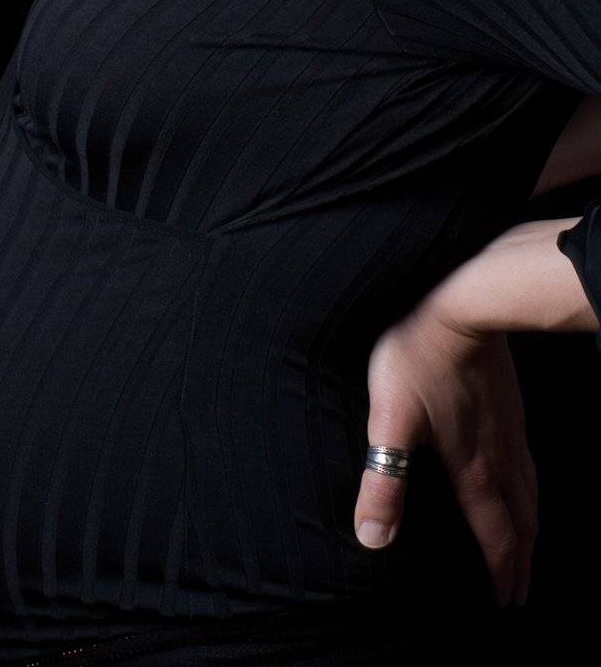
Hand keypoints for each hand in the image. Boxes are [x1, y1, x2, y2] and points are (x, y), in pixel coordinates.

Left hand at [353, 302, 536, 607]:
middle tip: (521, 590)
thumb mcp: (389, 420)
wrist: (462, 304)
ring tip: (529, 546)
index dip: (501, 571)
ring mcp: (510, 428)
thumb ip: (383, 481)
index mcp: (473, 467)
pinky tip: (524, 479)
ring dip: (531, 527)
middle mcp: (500, 455)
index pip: (495, 534)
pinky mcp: (511, 404)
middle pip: (521, 521)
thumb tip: (373, 538)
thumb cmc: (420, 357)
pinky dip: (532, 488)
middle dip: (521, 560)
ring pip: (531, 491)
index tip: (506, 600)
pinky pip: (530, 461)